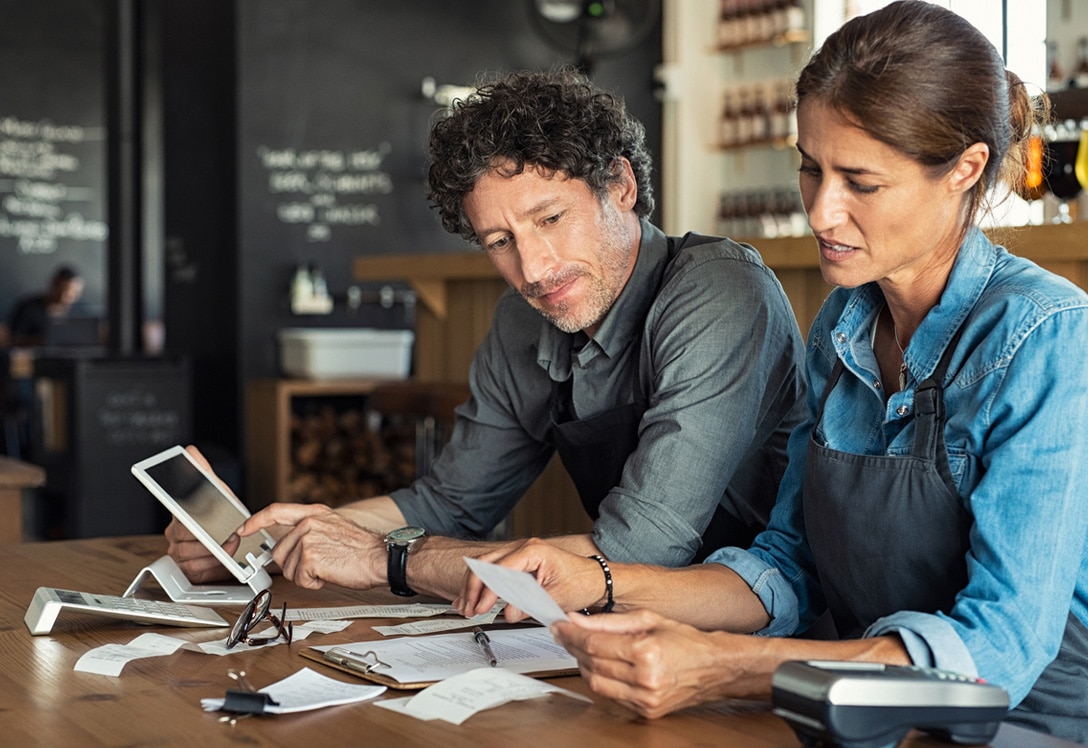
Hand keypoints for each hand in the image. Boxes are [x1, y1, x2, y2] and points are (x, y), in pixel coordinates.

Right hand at [163, 445, 242, 582]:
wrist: (236, 540)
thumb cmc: (224, 516)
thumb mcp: (218, 491)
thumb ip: (204, 472)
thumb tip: (190, 451)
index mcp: (179, 513)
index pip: (174, 511)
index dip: (183, 514)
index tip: (192, 518)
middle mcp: (175, 533)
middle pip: (184, 534)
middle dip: (208, 534)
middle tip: (228, 533)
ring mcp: (178, 551)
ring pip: (188, 553)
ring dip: (212, 550)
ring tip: (229, 544)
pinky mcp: (186, 569)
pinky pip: (193, 568)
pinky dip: (210, 564)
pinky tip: (221, 558)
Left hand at [238, 503, 385, 589]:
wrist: (381, 557)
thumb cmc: (362, 549)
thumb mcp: (333, 528)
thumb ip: (309, 530)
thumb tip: (288, 545)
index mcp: (314, 513)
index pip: (275, 511)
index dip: (255, 521)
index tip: (243, 530)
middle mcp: (308, 523)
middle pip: (279, 551)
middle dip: (294, 565)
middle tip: (319, 565)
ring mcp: (308, 539)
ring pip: (289, 568)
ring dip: (306, 575)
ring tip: (329, 567)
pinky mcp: (309, 557)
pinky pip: (299, 579)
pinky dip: (314, 583)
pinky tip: (330, 574)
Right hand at [453, 538, 606, 621]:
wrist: (595, 579)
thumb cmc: (582, 582)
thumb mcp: (556, 597)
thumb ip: (530, 604)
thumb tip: (508, 612)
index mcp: (533, 551)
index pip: (500, 570)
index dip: (487, 591)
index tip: (481, 608)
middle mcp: (523, 547)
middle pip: (485, 563)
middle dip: (473, 587)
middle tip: (469, 608)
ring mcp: (520, 553)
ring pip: (485, 565)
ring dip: (474, 586)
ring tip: (466, 606)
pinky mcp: (519, 563)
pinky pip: (493, 570)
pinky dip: (482, 584)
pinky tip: (472, 597)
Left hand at [552, 609, 743, 718]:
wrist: (714, 668)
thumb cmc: (685, 640)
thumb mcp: (648, 619)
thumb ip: (609, 620)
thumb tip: (577, 619)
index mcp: (646, 652)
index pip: (595, 643)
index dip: (571, 634)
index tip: (559, 625)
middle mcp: (645, 679)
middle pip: (592, 663)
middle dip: (573, 647)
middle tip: (564, 634)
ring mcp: (645, 699)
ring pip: (596, 683)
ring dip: (583, 665)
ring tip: (581, 648)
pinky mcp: (646, 711)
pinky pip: (610, 696)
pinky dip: (600, 680)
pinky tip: (599, 666)